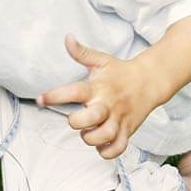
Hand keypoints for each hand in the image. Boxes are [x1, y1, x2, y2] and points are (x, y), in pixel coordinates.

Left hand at [38, 35, 164, 159]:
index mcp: (98, 87)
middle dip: (78, 122)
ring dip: (92, 139)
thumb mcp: (101, 60)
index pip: (74, 91)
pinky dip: (107, 152)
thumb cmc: (121, 72)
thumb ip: (81, 52)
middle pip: (91, 118)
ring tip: (88, 132)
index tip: (40, 99)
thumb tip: (67, 38)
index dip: (55, 96)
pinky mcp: (128, 130)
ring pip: (105, 136)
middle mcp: (108, 104)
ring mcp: (119, 118)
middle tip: (75, 119)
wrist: (150, 80)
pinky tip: (100, 144)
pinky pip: (119, 148)